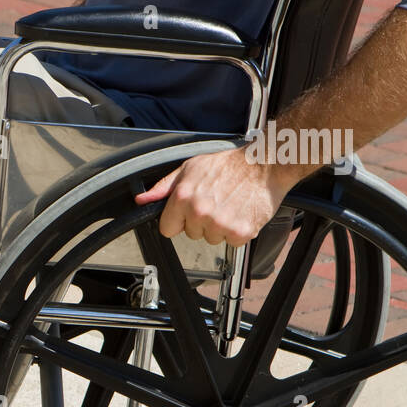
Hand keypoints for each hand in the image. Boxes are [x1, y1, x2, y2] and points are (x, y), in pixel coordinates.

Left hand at [134, 147, 295, 245]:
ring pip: (211, 239)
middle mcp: (199, 212)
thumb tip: (143, 200)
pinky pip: (232, 242)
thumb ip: (164, 187)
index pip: (167, 229)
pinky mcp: (240, 232)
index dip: (178, 222)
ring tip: (229, 206)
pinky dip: (238, 231)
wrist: (264, 165)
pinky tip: (240, 213)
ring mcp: (220, 223)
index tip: (188, 214)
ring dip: (220, 227)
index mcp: (183, 197)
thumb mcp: (190, 169)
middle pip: (191, 234)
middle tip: (216, 203)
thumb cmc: (228, 165)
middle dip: (201, 222)